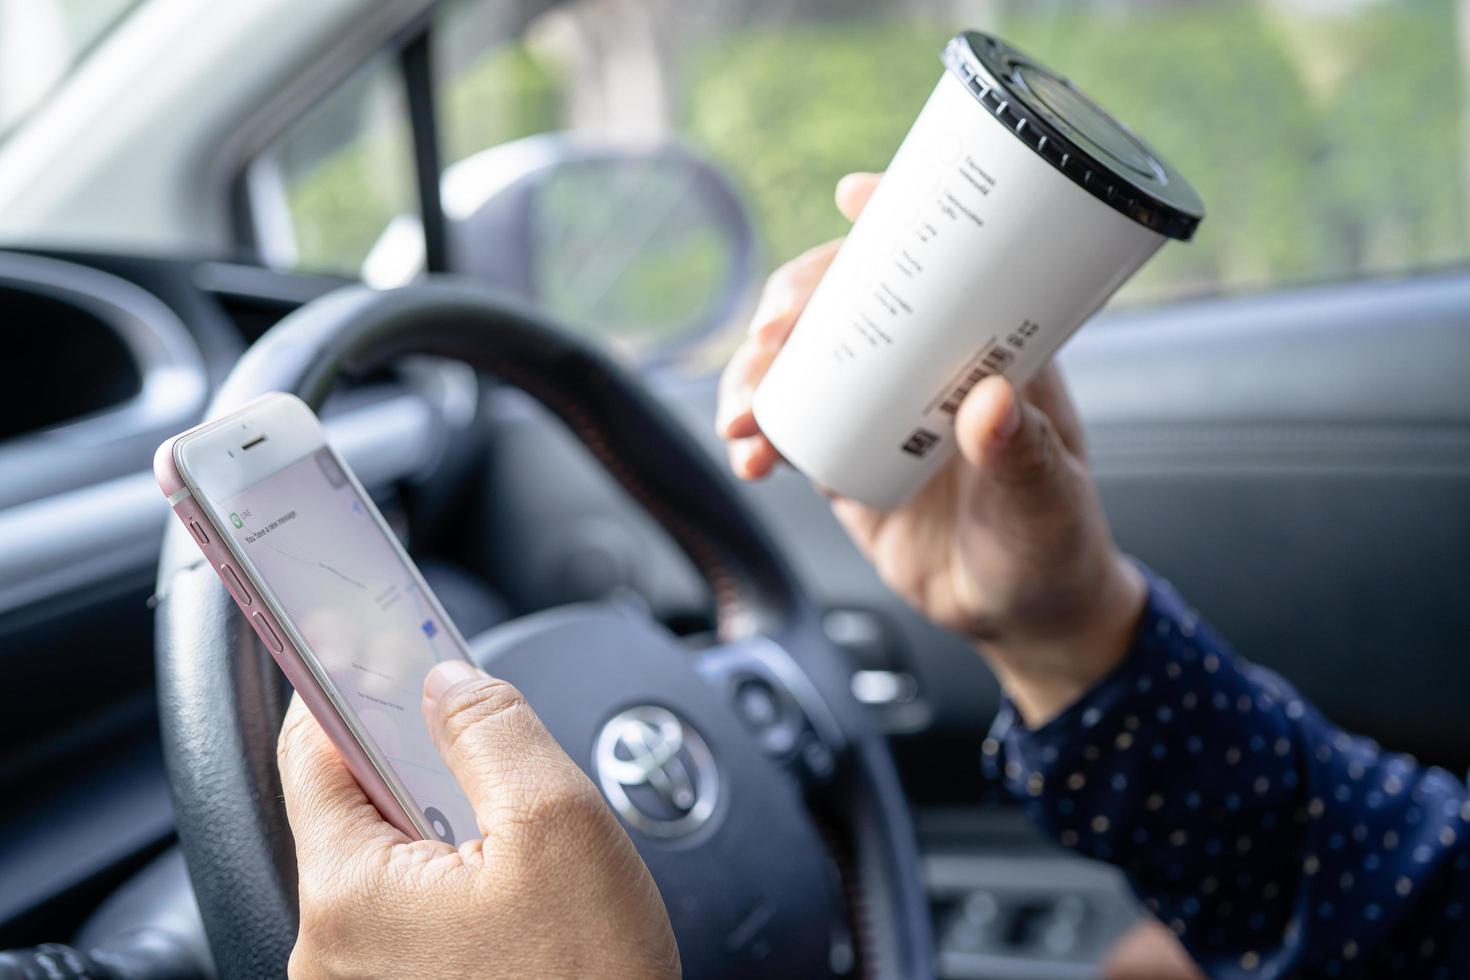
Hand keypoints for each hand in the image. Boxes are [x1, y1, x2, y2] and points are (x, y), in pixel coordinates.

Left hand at [277, 661, 679, 979]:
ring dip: (436, 820)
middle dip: (413, 758)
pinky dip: (443, 872)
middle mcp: (332, 948)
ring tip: (509, 827)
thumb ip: (494, 730)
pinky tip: (504, 877)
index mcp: (351, 894)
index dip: (347, 685)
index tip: (370, 644)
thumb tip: (450, 682)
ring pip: (382, 857)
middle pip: (349, 803)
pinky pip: (403, 909)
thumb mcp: (559, 824)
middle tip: (478, 742)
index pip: (310, 751)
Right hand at [717, 172, 1145, 725]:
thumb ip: (1021, 454)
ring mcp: (877, 408)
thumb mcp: (1049, 500)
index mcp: (987, 345)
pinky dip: (756, 435)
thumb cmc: (1053, 543)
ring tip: (742, 415)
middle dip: (796, 301)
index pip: (942, 259)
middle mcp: (925, 363)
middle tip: (772, 334)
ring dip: (757, 373)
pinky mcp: (842, 456)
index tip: (854, 196)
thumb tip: (989, 400)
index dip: (894, 217)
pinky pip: (788, 428)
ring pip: (803, 359)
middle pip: (847, 297)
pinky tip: (747, 457)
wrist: (1016, 618)